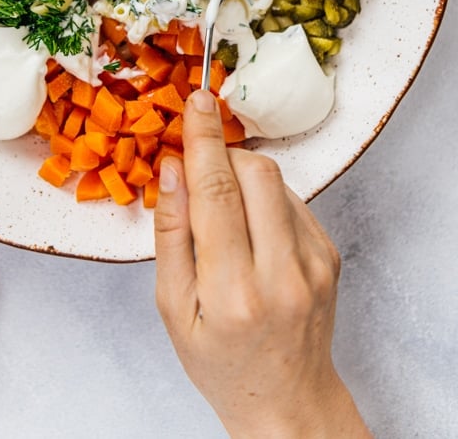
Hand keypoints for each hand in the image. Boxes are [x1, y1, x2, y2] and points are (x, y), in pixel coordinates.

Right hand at [154, 89, 370, 438]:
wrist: (285, 399)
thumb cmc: (220, 360)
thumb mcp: (172, 309)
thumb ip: (170, 234)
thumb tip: (173, 168)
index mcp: (233, 291)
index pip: (216, 193)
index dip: (204, 139)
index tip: (196, 101)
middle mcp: (282, 274)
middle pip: (254, 173)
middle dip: (222, 153)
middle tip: (199, 165)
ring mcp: (313, 264)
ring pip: (276, 181)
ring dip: (242, 175)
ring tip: (223, 209)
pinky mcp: (329, 255)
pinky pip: (293, 199)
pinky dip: (264, 197)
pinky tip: (250, 230)